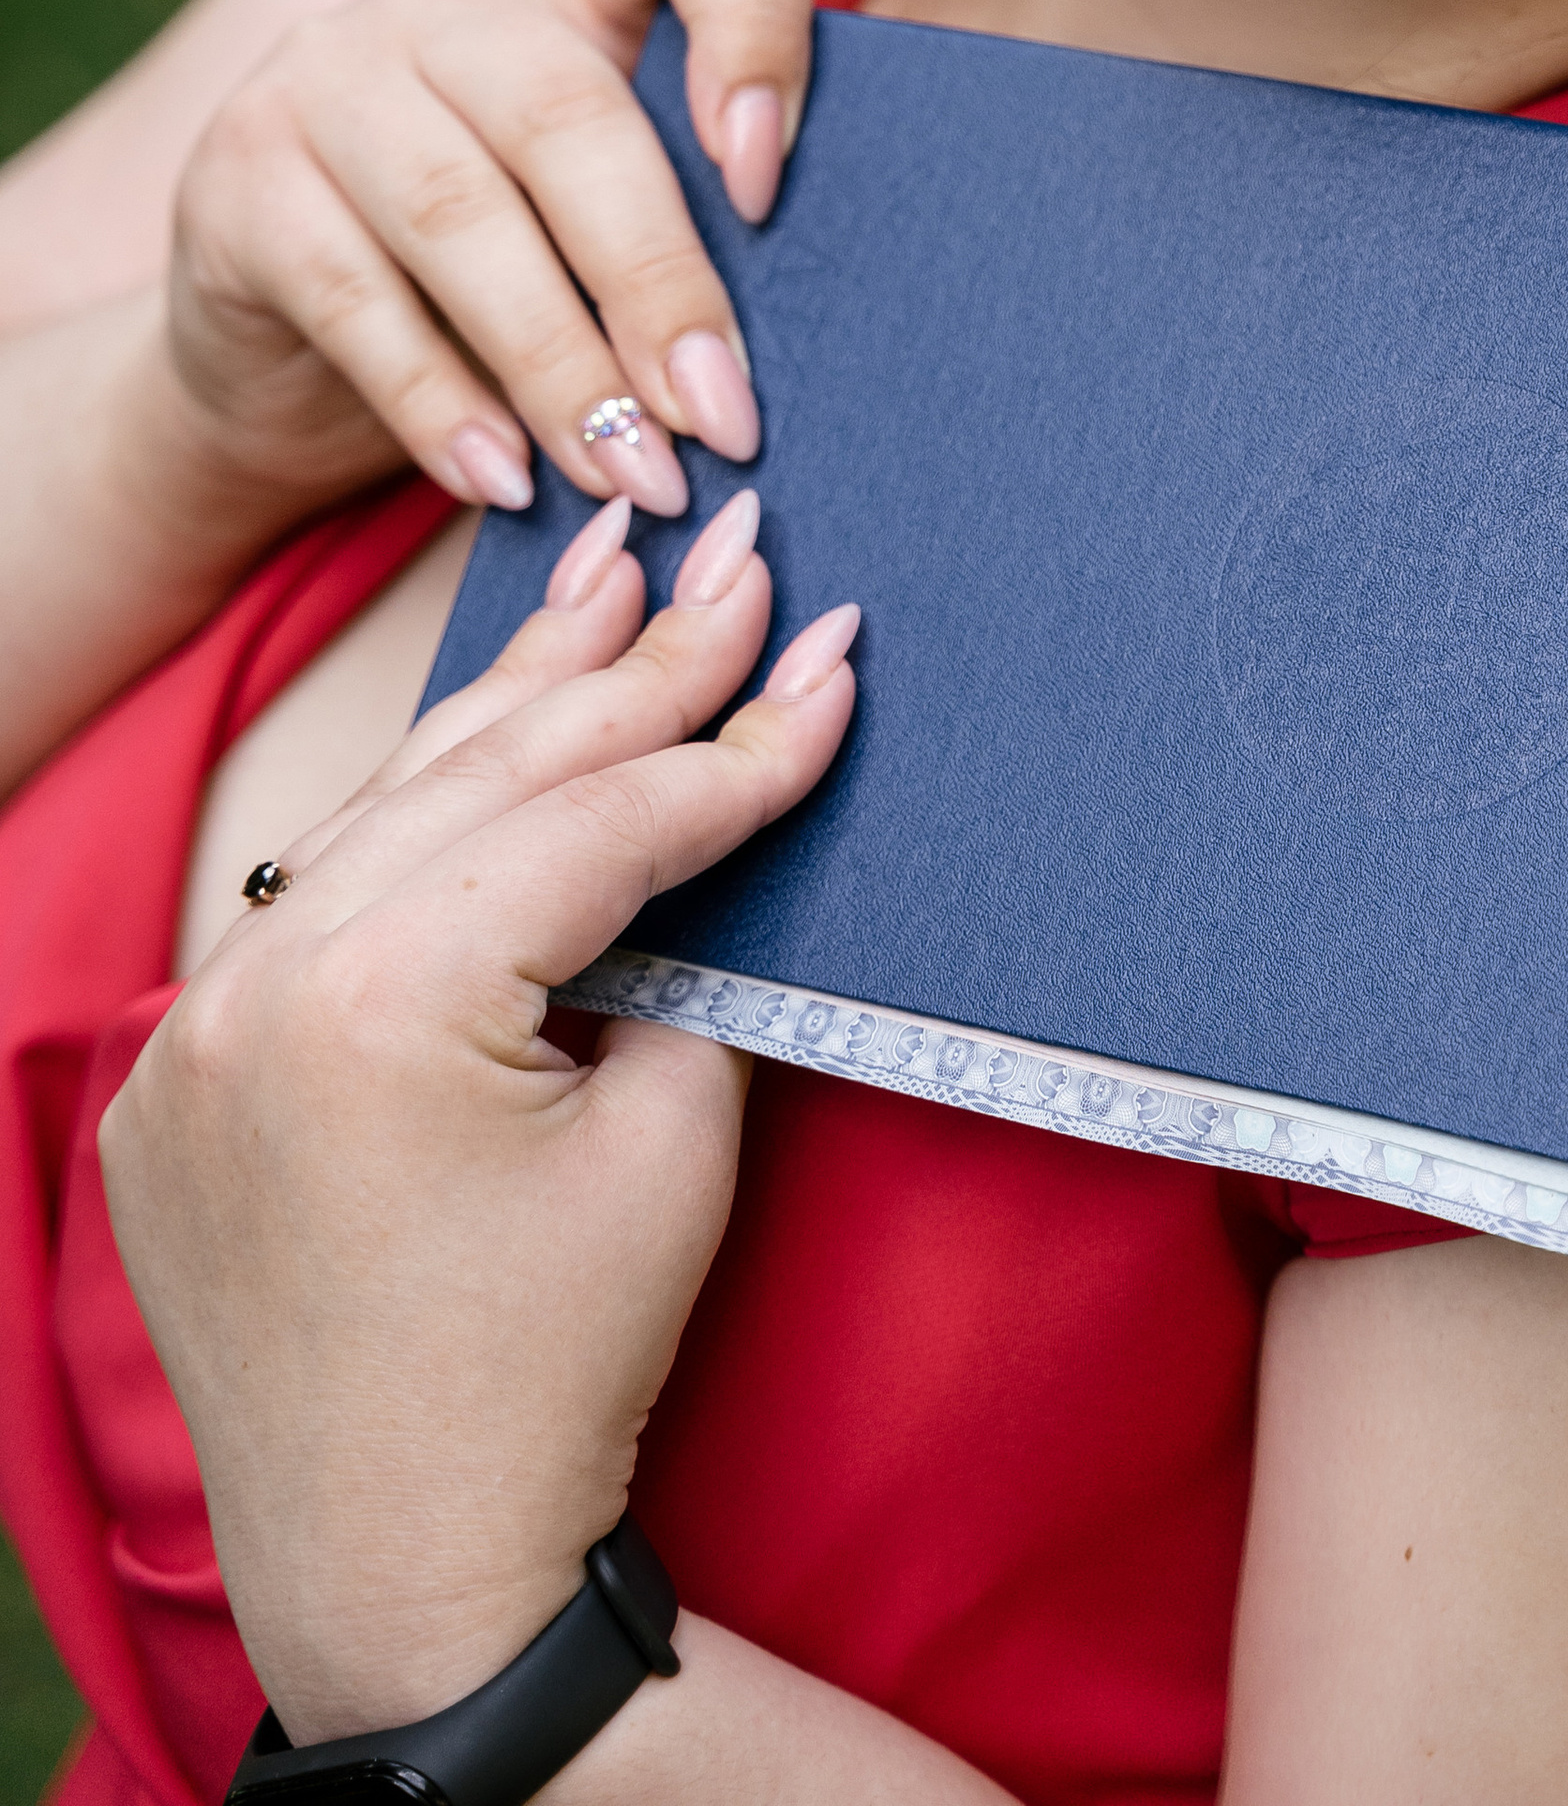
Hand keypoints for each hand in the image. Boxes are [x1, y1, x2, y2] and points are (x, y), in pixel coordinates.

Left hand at [98, 484, 860, 1747]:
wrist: (407, 1569)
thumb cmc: (558, 1369)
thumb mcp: (672, 1142)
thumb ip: (696, 948)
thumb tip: (730, 793)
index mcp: (380, 1001)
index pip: (599, 821)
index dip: (736, 740)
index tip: (835, 651)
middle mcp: (257, 986)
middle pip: (488, 774)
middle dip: (635, 661)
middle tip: (739, 551)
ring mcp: (193, 1027)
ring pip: (389, 808)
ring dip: (518, 699)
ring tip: (617, 575)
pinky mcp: (179, 1071)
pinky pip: (316, 898)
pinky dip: (418, 817)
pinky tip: (493, 726)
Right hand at [163, 0, 813, 530]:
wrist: (277, 348)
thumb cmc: (500, 283)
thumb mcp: (597, 233)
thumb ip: (685, 238)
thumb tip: (800, 363)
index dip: (755, 24)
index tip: (770, 179)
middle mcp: (445, 4)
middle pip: (573, 117)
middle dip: (660, 283)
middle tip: (725, 417)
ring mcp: (324, 77)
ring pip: (462, 215)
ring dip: (561, 365)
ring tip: (634, 477)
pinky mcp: (236, 180)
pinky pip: (356, 300)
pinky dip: (441, 405)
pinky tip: (506, 483)